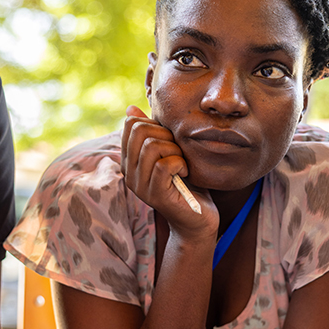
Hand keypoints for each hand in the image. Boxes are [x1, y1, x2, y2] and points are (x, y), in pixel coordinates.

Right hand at [122, 106, 217, 238]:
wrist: (198, 219)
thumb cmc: (187, 184)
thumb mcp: (170, 152)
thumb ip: (153, 133)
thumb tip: (130, 109)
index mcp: (130, 161)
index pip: (131, 125)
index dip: (155, 124)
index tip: (170, 140)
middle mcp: (130, 173)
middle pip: (139, 131)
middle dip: (165, 134)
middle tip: (178, 151)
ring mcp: (140, 186)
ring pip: (151, 147)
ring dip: (175, 150)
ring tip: (182, 163)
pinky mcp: (154, 195)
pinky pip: (164, 165)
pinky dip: (180, 164)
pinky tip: (185, 174)